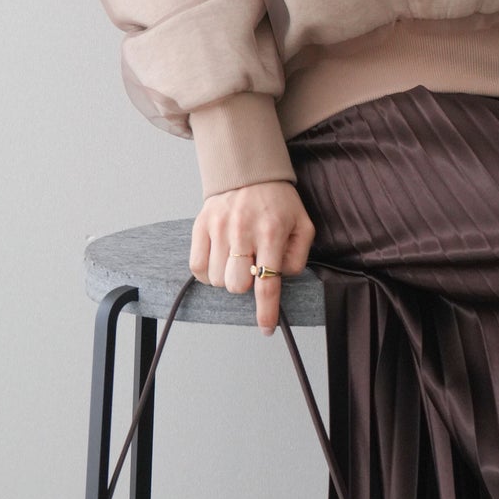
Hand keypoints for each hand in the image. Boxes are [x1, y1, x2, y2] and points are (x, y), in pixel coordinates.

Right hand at [189, 179, 317, 335]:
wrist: (248, 170)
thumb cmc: (277, 201)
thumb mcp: (302, 224)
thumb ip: (298, 255)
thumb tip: (282, 276)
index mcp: (271, 233)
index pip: (267, 283)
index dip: (266, 311)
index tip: (266, 328)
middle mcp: (243, 232)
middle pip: (236, 285)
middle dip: (245, 286)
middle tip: (251, 269)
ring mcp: (219, 228)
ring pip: (215, 279)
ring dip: (226, 278)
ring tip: (236, 260)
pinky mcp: (200, 225)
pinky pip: (196, 266)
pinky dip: (206, 273)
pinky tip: (219, 262)